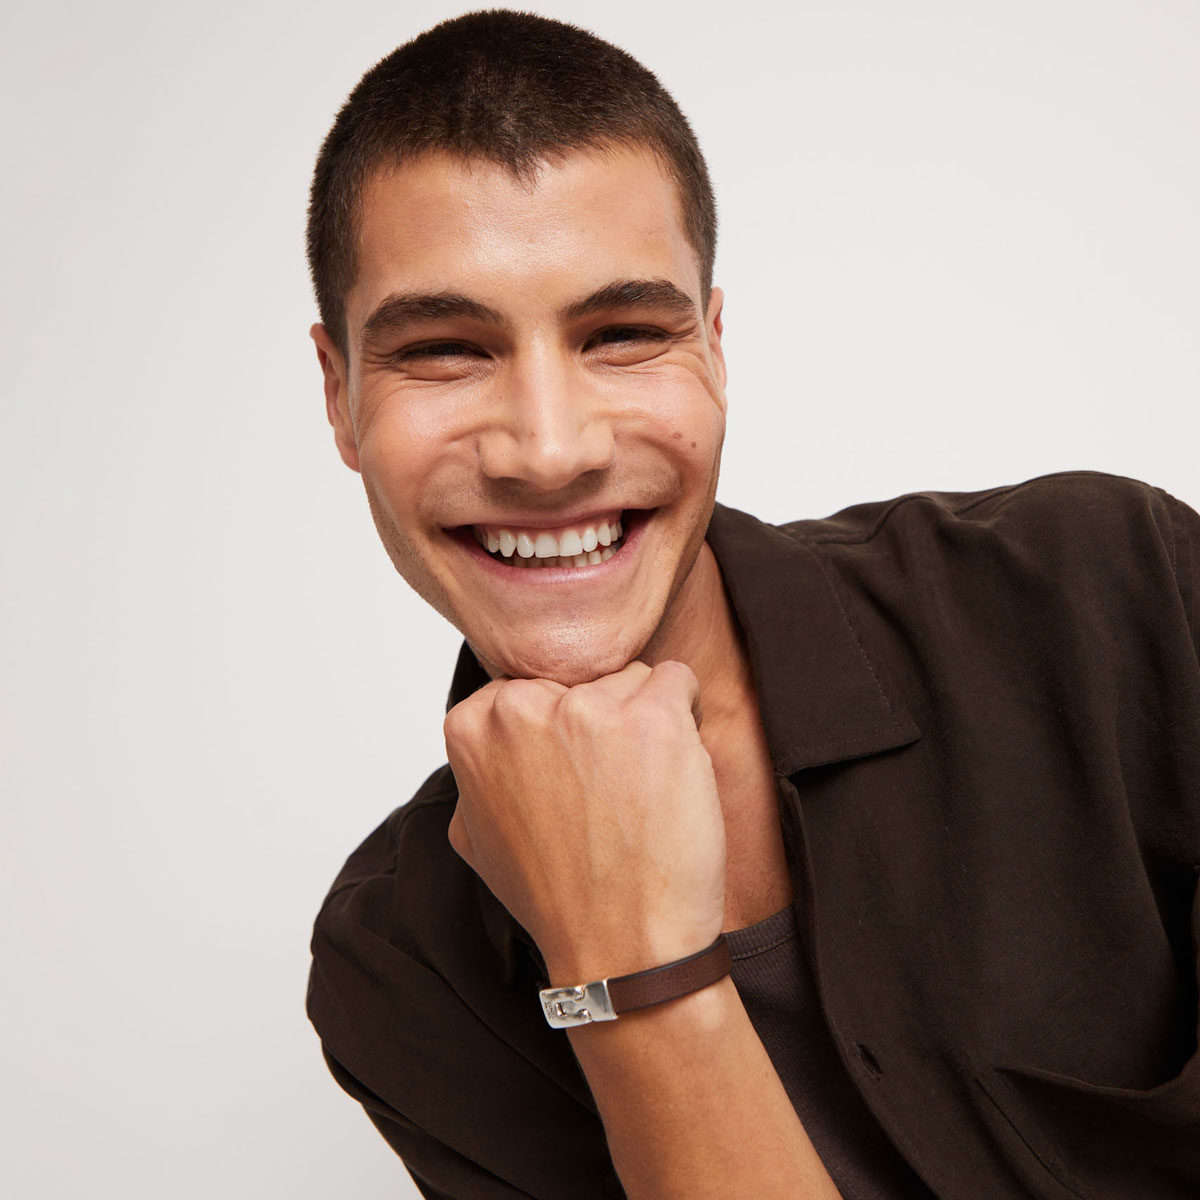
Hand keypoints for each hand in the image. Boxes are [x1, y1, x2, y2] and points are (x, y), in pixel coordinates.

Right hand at [443, 660, 725, 982]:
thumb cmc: (556, 897)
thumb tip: (485, 737)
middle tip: (605, 791)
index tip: (568, 780)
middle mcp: (521, 709)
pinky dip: (685, 715)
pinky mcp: (653, 719)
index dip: (556, 733)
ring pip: (630, 680)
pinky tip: (672, 770)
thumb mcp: (476, 836)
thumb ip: (476, 771)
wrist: (622, 947)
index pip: (529, 687)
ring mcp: (588, 711)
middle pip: (580, 679)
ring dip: (642, 723)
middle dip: (597, 722)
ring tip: (637, 793)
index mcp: (472, 727)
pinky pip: (678, 680)